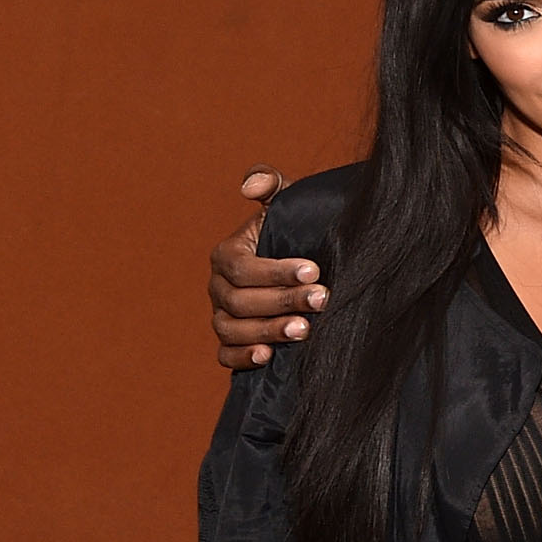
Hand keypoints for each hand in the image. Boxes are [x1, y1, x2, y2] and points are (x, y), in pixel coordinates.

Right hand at [211, 166, 320, 368]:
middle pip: (239, 300)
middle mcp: (219, 287)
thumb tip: (250, 186)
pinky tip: (268, 356)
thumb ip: (271, 184)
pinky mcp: (232, 342)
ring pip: (231, 329)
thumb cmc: (296, 234)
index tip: (314, 271)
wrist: (311, 270)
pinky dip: (242, 357)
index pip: (242, 266)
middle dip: (283, 300)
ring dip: (268, 331)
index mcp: (227, 254)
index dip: (276, 270)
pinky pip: (225, 355)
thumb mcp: (288, 204)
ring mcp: (223, 316)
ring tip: (305, 329)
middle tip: (322, 300)